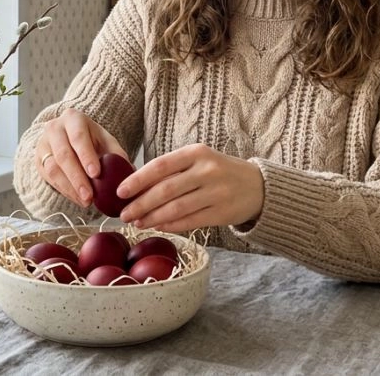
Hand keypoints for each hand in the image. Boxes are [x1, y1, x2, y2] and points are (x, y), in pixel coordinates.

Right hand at [35, 108, 129, 207]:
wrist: (66, 135)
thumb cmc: (90, 138)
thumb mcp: (104, 139)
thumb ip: (116, 153)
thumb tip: (130, 172)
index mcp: (73, 118)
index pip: (79, 137)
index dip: (86, 156)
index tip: (96, 174)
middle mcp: (54, 129)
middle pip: (63, 155)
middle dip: (77, 178)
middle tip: (89, 196)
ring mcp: (43, 144)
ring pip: (53, 169)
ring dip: (70, 188)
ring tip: (85, 201)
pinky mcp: (38, 161)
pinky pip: (49, 178)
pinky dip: (64, 190)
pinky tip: (77, 198)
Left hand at [116, 144, 263, 231]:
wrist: (258, 186)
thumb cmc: (218, 171)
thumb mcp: (199, 160)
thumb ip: (172, 169)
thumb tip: (136, 185)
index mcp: (196, 153)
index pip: (160, 166)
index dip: (138, 180)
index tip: (120, 192)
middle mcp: (207, 171)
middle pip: (166, 190)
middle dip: (141, 204)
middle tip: (124, 214)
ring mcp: (216, 193)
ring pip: (177, 208)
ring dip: (153, 218)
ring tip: (137, 222)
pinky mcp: (222, 213)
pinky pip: (190, 221)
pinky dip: (171, 225)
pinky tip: (158, 226)